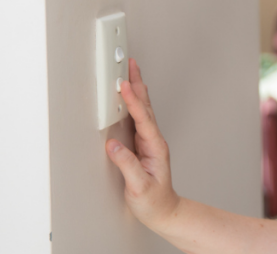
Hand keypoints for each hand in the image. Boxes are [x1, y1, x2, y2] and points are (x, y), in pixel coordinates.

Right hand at [105, 58, 181, 230]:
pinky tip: (129, 97)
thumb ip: (127, 165)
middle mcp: (154, 141)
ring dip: (136, 90)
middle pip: (145, 107)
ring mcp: (149, 142)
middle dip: (138, 84)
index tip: (126, 85)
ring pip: (142, 111)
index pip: (143, 119)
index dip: (134, 101)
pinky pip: (137, 119)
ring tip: (130, 72)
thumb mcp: (139, 186)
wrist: (163, 211)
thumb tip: (113, 145)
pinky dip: (132, 104)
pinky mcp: (142, 145)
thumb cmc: (153, 201)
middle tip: (131, 64)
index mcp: (155, 147)